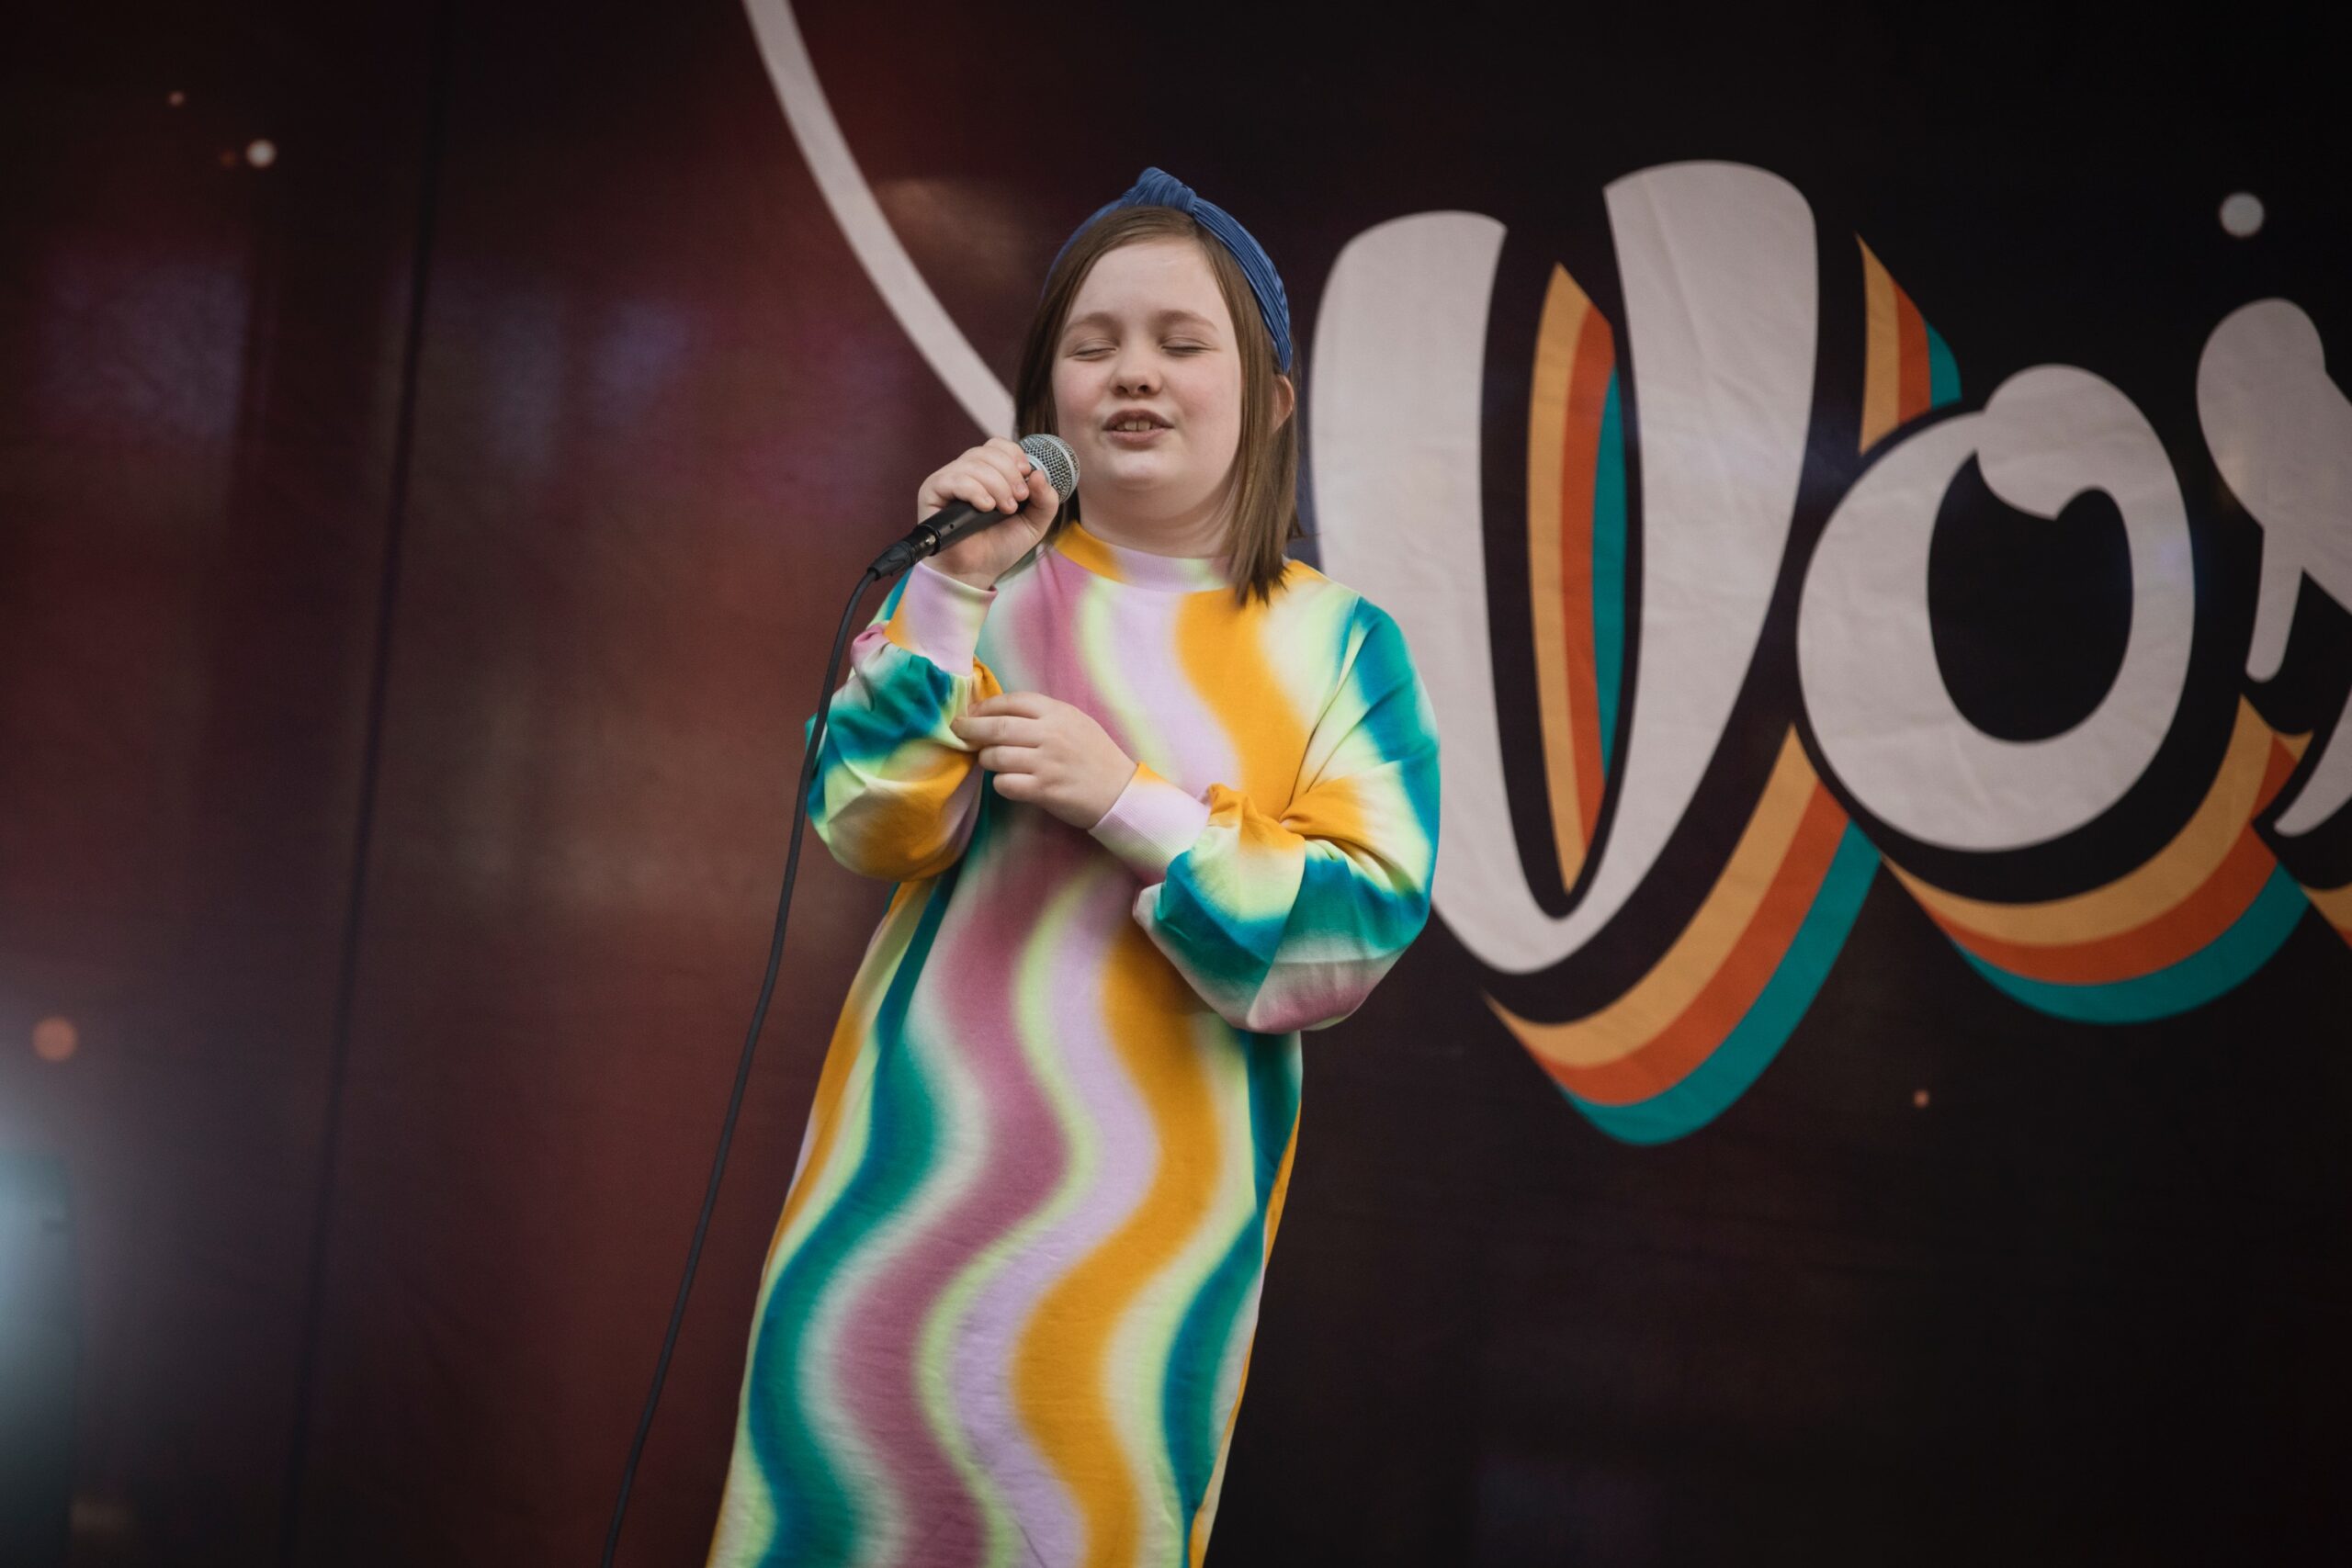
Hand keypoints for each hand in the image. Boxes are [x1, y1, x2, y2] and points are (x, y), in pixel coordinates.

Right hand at [917, 437, 1061, 589]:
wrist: (976, 572)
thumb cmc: (999, 546)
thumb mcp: (1034, 523)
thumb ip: (1045, 500)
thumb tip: (1039, 474)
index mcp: (988, 473)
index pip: (998, 446)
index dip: (1014, 455)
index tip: (1026, 475)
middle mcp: (966, 471)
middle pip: (988, 452)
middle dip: (1010, 475)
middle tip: (1018, 500)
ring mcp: (948, 480)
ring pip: (974, 464)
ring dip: (996, 485)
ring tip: (1004, 509)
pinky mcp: (932, 491)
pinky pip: (955, 479)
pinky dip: (975, 491)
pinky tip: (985, 507)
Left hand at [949, 691, 1135, 828]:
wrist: (1121, 791)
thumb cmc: (1095, 755)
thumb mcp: (1075, 722)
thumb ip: (1043, 715)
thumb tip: (998, 711)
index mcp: (1058, 713)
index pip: (1012, 701)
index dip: (986, 706)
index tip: (972, 712)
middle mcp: (1051, 735)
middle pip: (997, 726)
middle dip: (970, 728)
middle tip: (958, 731)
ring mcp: (1047, 763)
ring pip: (996, 756)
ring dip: (985, 759)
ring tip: (988, 760)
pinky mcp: (1044, 790)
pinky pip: (1005, 784)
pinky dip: (1000, 782)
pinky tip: (1007, 782)